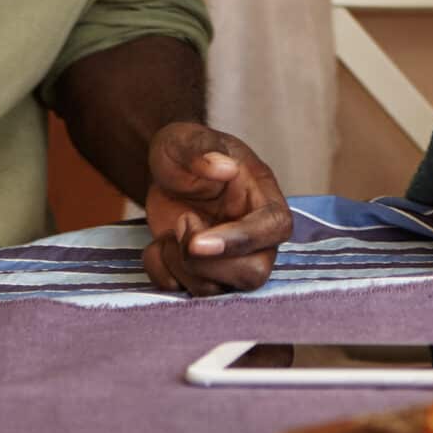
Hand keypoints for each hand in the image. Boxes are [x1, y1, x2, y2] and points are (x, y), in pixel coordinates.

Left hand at [142, 122, 293, 295]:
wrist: (165, 172)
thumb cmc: (184, 153)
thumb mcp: (185, 140)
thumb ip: (202, 149)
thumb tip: (224, 168)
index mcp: (264, 199)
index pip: (273, 228)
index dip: (241, 240)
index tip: (198, 242)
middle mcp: (255, 237)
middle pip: (253, 273)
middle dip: (207, 261)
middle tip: (182, 223)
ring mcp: (230, 261)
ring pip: (217, 290)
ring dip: (180, 264)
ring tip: (172, 227)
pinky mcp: (203, 275)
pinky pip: (184, 292)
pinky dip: (161, 272)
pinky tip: (159, 244)